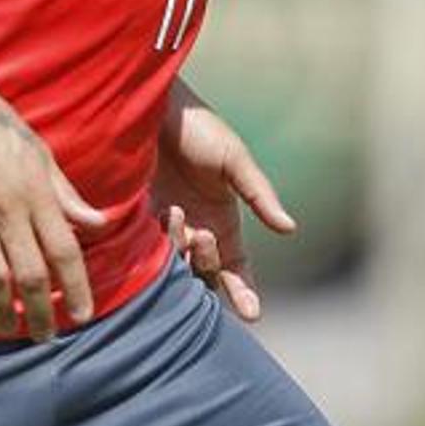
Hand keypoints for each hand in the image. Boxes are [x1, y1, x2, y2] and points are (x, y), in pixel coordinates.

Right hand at [0, 58, 106, 340]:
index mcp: (36, 191)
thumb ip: (65, 193)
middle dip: (41, 312)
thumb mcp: (38, 152)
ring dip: (1, 311)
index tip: (82, 314)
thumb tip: (98, 223)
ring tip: (8, 330)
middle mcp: (6, 207)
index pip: (65, 250)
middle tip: (46, 336)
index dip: (77, 287)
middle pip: (31, 273)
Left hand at [151, 78, 295, 320]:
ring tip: (175, 214)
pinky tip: (159, 216)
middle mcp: (195, 232)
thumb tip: (289, 228)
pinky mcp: (135, 224)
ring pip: (175, 268)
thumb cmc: (197, 129)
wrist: (149, 111)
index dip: (245, 293)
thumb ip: (260, 196)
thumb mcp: (234, 160)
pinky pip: (148, 253)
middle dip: (205, 262)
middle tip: (201, 234)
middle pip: (205, 275)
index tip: (254, 315)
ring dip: (179, 251)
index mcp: (222, 222)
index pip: (237, 271)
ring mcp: (164, 231)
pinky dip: (157, 243)